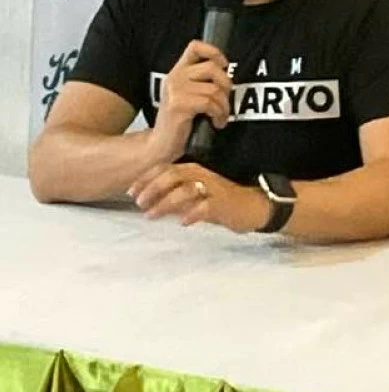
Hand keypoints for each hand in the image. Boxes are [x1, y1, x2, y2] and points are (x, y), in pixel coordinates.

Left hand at [128, 163, 268, 233]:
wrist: (254, 206)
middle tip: (139, 203)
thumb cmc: (222, 201)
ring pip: (185, 190)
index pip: (165, 168)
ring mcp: (213, 189)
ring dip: (165, 203)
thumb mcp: (195, 195)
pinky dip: (191, 214)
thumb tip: (150, 201)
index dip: (145, 179)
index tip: (131, 192)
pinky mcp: (223, 203)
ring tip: (151, 216)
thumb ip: (175, 195)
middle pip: (173, 175)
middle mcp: (202, 175)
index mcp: (195, 170)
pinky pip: (205, 207)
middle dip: (152, 189)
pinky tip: (182, 222)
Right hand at [151, 40, 232, 160]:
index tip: (224, 65)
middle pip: (212, 68)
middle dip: (226, 85)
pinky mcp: (179, 105)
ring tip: (221, 116)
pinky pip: (210, 103)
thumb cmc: (181, 121)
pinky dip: (219, 114)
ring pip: (214, 89)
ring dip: (224, 106)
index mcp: (177, 72)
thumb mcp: (188, 95)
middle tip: (224, 101)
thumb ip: (201, 81)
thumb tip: (226, 72)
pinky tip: (217, 123)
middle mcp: (174, 78)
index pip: (195, 47)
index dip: (214, 51)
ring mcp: (175, 91)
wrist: (161, 145)